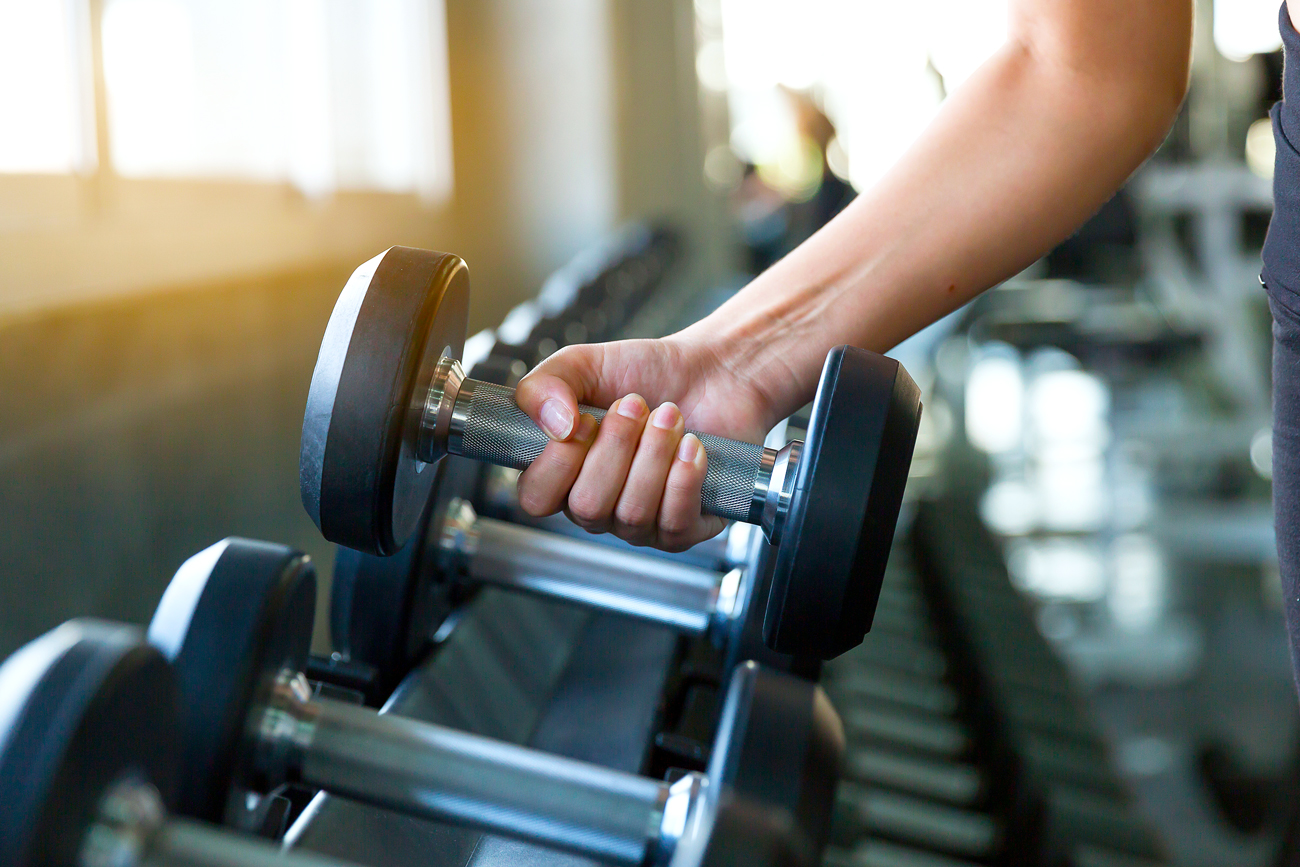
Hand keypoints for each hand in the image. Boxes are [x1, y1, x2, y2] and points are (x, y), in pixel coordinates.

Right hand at [514, 333, 776, 550]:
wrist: (709, 372)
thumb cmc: (643, 373)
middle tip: (637, 404)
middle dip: (618, 446)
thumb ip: (543, 386)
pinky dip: (684, 478)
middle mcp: (598, 507)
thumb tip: (555, 427)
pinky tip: (691, 445)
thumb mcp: (581, 365)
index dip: (560, 461)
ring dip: (654, 454)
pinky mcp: (686, 527)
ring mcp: (640, 523)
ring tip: (669, 416)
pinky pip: (675, 526)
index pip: (536, 499)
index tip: (588, 418)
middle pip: (588, 507)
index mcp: (563, 476)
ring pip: (632, 515)